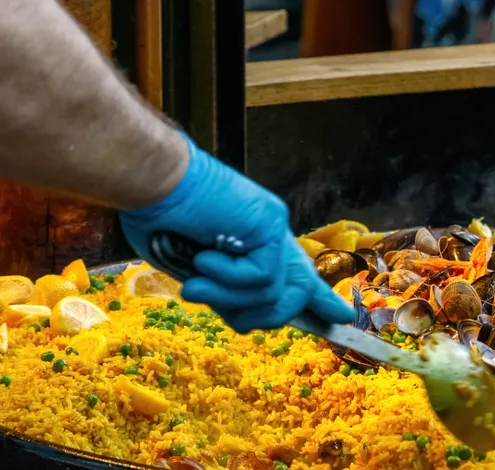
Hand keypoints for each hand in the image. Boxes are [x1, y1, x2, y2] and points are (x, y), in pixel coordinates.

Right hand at [119, 137, 352, 332]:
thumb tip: (247, 320)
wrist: (148, 178)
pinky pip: (261, 278)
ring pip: (273, 294)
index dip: (318, 298)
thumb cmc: (157, 218)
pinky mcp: (270, 225)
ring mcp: (274, 227)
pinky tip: (202, 257)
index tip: (341, 317)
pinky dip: (226, 278)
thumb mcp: (195, 268)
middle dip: (270, 315)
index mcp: (255, 240)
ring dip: (226, 298)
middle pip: (296, 291)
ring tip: (194, 283)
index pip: (295, 273)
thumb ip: (225, 291)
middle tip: (223, 310)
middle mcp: (272, 232)